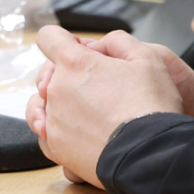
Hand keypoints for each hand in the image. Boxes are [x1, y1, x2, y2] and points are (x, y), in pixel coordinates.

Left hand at [26, 26, 193, 187]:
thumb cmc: (151, 108)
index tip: (77, 51)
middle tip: (94, 87)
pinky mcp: (58, 149)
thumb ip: (118, 42)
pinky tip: (80, 134)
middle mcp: (57, 91)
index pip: (48, 37)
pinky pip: (47, 136)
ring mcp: (54, 122)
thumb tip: (99, 46)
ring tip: (82, 112)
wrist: (151, 156)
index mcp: (74, 63)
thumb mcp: (147, 58)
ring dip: (57, 105)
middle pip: (47, 74)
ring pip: (42, 106)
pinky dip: (59, 133)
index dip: (62, 40)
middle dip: (65, 75)